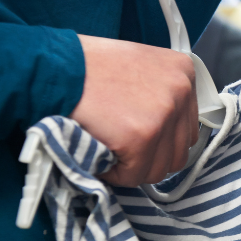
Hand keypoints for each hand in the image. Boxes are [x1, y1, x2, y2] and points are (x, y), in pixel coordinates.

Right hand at [70, 35, 199, 186]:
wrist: (54, 67)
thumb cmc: (87, 66)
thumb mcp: (138, 65)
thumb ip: (158, 92)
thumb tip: (166, 128)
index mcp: (183, 71)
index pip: (186, 126)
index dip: (159, 140)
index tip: (137, 137)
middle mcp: (181, 90)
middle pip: (178, 150)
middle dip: (149, 157)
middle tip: (121, 149)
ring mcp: (165, 114)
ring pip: (159, 168)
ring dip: (133, 167)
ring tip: (109, 149)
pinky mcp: (143, 136)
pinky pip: (134, 175)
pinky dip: (115, 173)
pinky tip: (100, 153)